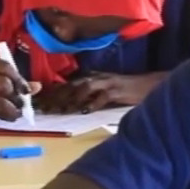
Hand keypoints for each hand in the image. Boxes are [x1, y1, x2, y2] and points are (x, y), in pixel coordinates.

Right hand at [0, 57, 41, 121]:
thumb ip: (18, 80)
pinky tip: (12, 116)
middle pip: (4, 84)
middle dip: (16, 94)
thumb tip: (38, 87)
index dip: (19, 79)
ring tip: (18, 110)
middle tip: (22, 101)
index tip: (26, 90)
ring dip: (13, 108)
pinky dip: (7, 115)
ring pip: (1, 102)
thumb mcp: (0, 76)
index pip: (6, 67)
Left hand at [35, 72, 164, 113]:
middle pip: (72, 85)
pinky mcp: (118, 90)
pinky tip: (85, 111)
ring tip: (61, 110)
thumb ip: (89, 95)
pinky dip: (93, 103)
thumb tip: (70, 105)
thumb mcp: (104, 92)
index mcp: (92, 77)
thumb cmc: (126, 91)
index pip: (68, 84)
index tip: (40, 104)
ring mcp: (108, 82)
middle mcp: (97, 77)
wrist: (150, 86)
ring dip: (71, 98)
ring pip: (84, 88)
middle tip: (45, 109)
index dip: (53, 93)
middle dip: (57, 96)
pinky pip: (103, 96)